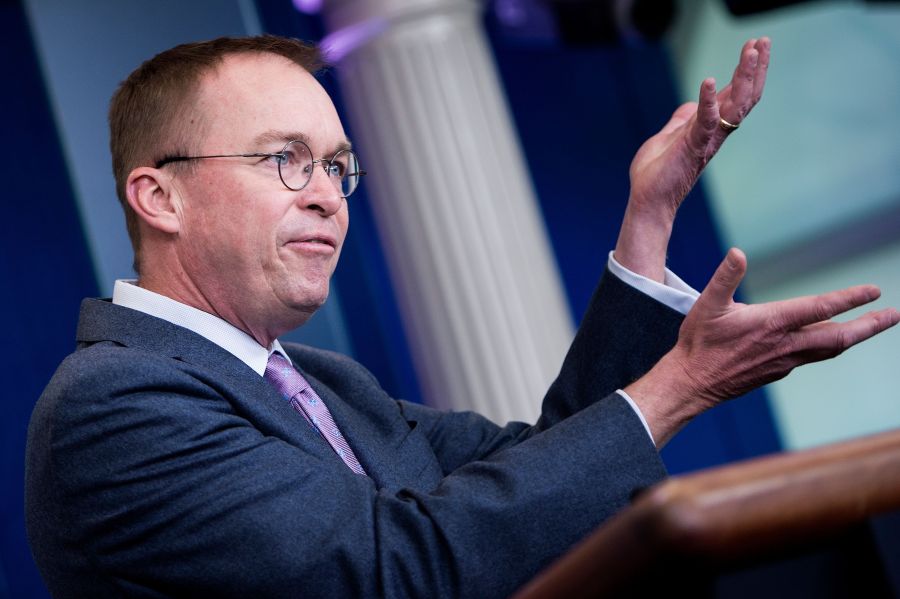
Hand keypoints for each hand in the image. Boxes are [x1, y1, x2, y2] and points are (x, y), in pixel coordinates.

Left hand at [615, 38, 770, 281]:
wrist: (647, 200)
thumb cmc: (656, 173)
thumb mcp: (668, 137)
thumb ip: (681, 120)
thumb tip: (690, 105)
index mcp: (710, 128)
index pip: (735, 95)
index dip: (746, 71)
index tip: (754, 46)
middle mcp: (715, 133)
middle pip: (744, 97)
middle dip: (755, 68)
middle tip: (763, 40)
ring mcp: (706, 140)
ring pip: (735, 106)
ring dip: (744, 77)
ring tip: (751, 51)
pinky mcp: (691, 148)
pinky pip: (705, 122)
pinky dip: (708, 102)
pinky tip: (709, 81)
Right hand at [626, 248, 899, 445]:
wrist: (691, 383)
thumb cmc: (698, 342)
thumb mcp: (707, 304)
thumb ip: (725, 277)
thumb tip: (738, 253)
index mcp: (772, 323)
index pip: (821, 309)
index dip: (849, 299)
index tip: (874, 291)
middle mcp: (785, 345)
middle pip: (838, 337)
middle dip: (869, 326)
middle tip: (894, 316)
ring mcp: (783, 362)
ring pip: (828, 349)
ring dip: (854, 337)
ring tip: (871, 327)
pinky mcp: (776, 372)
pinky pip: (809, 357)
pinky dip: (827, 346)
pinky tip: (826, 342)